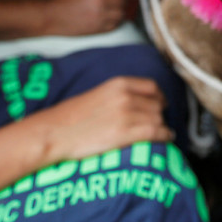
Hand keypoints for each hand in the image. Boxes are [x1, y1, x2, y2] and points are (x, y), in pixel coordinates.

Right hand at [38, 77, 173, 162]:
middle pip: (157, 104)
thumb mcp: (96, 95)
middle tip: (159, 122)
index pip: (152, 86)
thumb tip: (133, 103)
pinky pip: (156, 132)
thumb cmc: (69, 117)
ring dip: (162, 126)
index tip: (161, 104)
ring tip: (163, 132)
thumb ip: (116, 95)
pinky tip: (167, 138)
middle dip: (160, 114)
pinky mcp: (125, 134)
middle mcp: (125, 96)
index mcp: (117, 84)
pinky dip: (165, 135)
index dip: (160, 97)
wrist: (54, 132)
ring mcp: (126, 115)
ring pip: (158, 118)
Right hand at [45, 0, 125, 34]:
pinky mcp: (98, 28)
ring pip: (121, 13)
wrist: (51, 17)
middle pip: (122, 0)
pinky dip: (114, 23)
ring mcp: (100, 15)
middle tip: (116, 4)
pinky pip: (114, 25)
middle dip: (121, 2)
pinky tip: (108, 21)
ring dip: (119, 13)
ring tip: (112, 13)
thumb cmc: (65, 1)